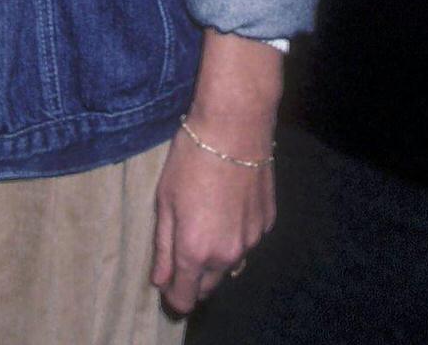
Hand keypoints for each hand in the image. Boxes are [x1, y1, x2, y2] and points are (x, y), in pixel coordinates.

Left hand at [149, 30, 280, 312]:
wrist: (235, 128)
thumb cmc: (190, 160)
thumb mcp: (165, 201)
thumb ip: (163, 247)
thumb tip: (159, 282)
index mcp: (196, 252)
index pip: (185, 298)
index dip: (173, 297)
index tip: (167, 284)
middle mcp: (227, 255)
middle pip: (209, 287)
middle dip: (194, 277)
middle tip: (183, 244)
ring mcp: (252, 241)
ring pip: (230, 264)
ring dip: (216, 254)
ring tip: (206, 217)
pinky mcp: (267, 223)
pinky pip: (247, 240)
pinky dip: (236, 233)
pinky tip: (228, 204)